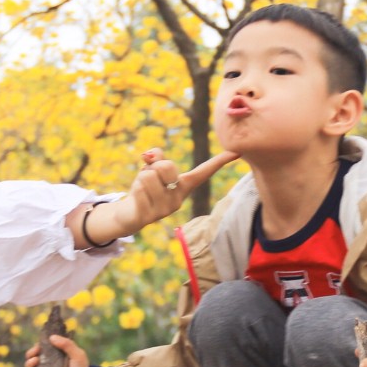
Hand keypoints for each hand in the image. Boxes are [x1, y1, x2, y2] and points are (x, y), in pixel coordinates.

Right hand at [24, 333, 90, 366]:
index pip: (42, 349)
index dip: (37, 346)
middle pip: (33, 358)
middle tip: (35, 355)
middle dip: (31, 354)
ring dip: (29, 364)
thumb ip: (67, 344)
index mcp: (56, 357)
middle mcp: (49, 366)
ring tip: (35, 363)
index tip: (38, 347)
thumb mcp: (77, 356)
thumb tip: (51, 337)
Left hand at [107, 147, 240, 236]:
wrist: (130, 214)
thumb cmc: (145, 187)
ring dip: (141, 177)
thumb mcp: (152, 167)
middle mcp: (179, 199)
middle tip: (149, 179)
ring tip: (142, 190)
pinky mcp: (150, 215)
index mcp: (184, 186)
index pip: (204, 172)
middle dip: (153, 166)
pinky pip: (140, 187)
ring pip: (149, 175)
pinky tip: (136, 200)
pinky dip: (135, 189)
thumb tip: (149, 155)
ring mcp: (166, 209)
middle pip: (167, 166)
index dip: (219, 161)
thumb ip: (155, 155)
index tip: (237, 151)